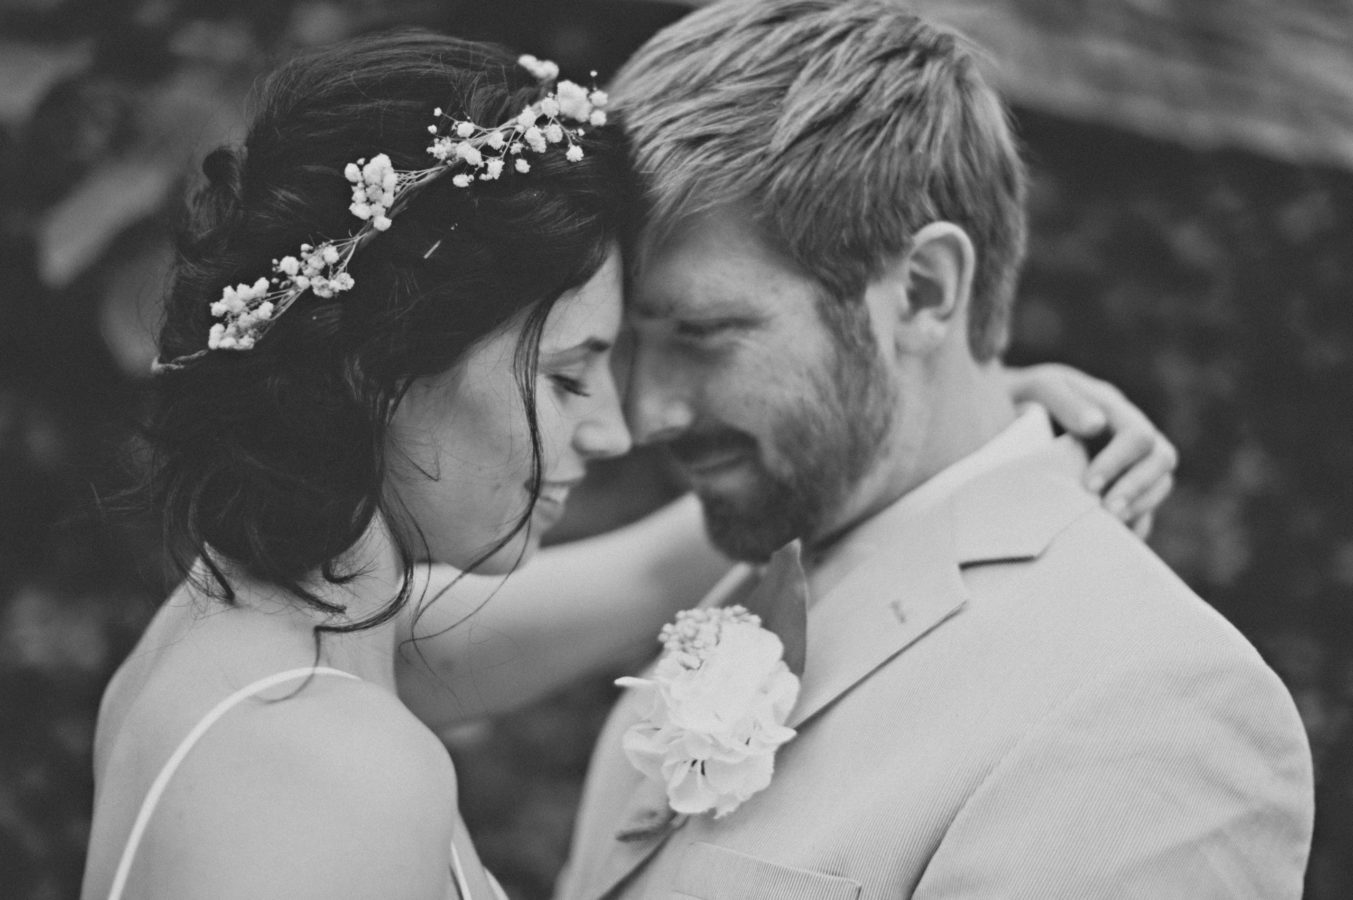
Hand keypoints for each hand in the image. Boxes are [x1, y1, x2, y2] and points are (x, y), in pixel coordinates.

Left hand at [1003, 364, 1177, 538]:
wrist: (1007, 418)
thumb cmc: (1025, 401)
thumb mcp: (1040, 390)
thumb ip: (1064, 401)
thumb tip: (1095, 425)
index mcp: (1112, 407)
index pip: (1138, 435)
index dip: (1119, 462)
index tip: (1089, 485)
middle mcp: (1128, 434)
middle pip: (1161, 460)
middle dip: (1136, 489)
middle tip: (1107, 511)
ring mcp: (1129, 461)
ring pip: (1160, 485)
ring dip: (1140, 507)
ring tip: (1110, 525)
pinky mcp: (1122, 488)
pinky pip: (1144, 510)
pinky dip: (1134, 525)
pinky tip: (1110, 537)